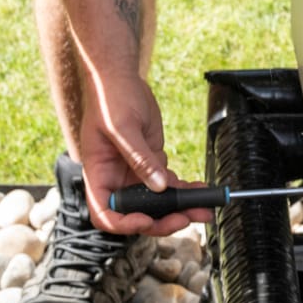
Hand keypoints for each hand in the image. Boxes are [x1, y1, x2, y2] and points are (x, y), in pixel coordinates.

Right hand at [71, 71, 208, 236]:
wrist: (120, 79)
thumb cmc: (109, 98)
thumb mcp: (122, 127)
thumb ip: (141, 158)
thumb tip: (159, 185)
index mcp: (99, 174)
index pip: (104, 213)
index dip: (124, 223)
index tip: (146, 220)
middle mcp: (115, 179)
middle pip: (135, 213)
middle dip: (161, 220)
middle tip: (184, 218)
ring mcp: (134, 172)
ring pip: (156, 202)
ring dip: (179, 208)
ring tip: (203, 209)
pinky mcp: (151, 163)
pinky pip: (167, 184)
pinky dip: (184, 190)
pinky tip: (200, 190)